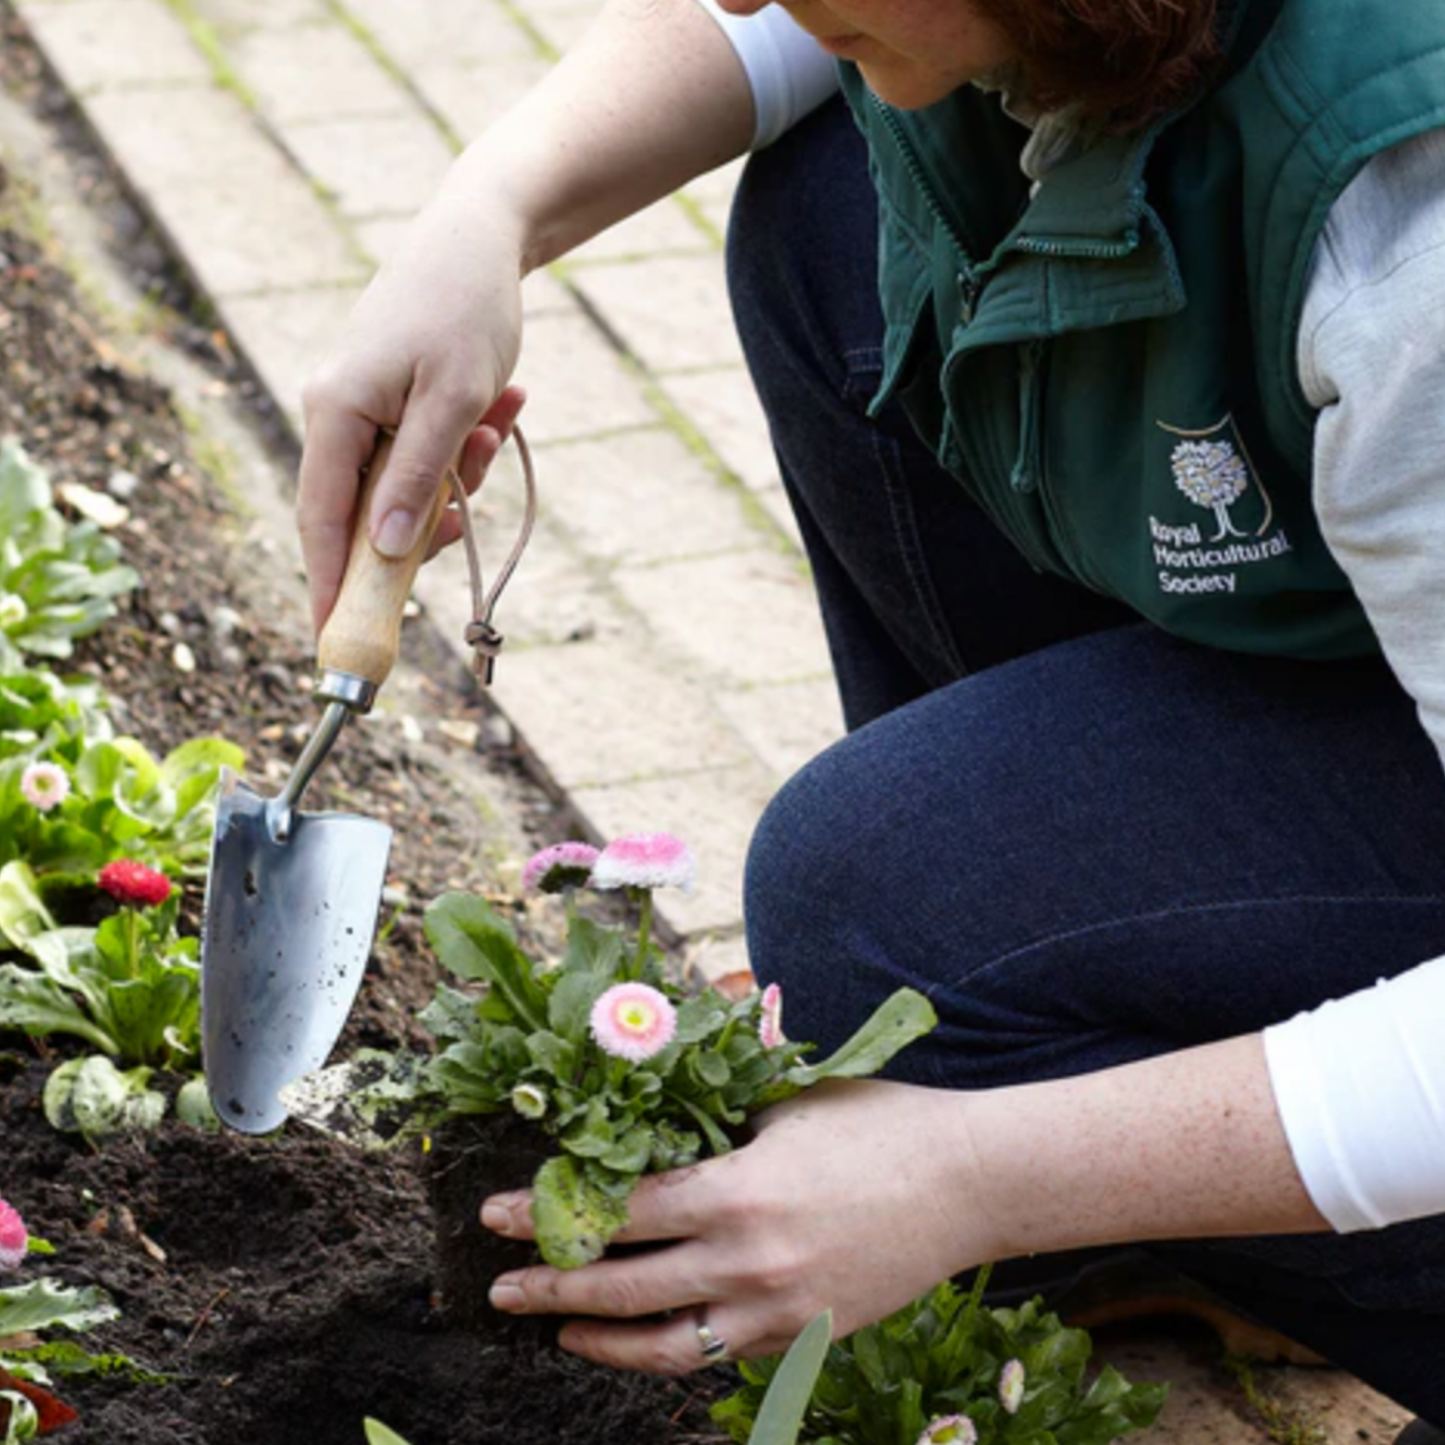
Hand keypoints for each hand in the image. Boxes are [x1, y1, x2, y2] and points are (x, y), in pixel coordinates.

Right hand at [297, 182, 527, 631]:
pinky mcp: (391, 403)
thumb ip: (417, 480)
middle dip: (432, 513)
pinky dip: (466, 446)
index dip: (333, 586)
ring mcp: (362, 409)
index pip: (323, 523)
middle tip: (476, 484)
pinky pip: (424, 455)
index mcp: (335, 414)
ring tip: (498, 419)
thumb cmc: (466, 311)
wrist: (482, 238)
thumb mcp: (454, 403)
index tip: (340, 641)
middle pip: (369, 512)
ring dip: (462, 473)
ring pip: (407, 486)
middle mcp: (336, 415)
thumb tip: (386, 552)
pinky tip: (503, 404)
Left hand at [481, 1080, 989, 1374]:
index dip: (545, 1216)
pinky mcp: (803, 1335)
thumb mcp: (786, 1101)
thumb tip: (642, 1109)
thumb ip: (713, 1115)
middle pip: (622, 1288)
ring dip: (597, 1341)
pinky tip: (638, 1340)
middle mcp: (747, 1261)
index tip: (494, 1215)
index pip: (615, 1214)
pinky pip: (718, 1354)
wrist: (969, 1181)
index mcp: (736, 1190)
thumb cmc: (877, 1123)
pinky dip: (668, 1351)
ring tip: (554, 1331)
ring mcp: (777, 1310)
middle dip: (549, 1287)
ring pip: (664, 1344)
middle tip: (498, 1286)